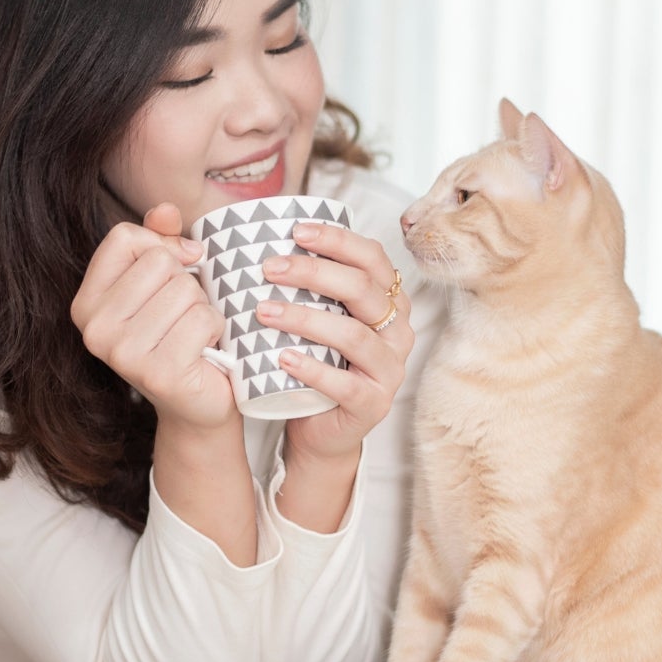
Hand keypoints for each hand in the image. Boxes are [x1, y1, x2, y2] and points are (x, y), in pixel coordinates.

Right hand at [71, 203, 235, 430]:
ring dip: (202, 307)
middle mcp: (94, 329)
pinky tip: (205, 350)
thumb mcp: (166, 283)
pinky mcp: (158, 372)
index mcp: (86, 303)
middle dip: (186, 283)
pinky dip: (216, 329)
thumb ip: (161, 242)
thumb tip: (166, 210)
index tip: (175, 271)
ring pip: (184, 289)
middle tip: (182, 316)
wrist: (199, 404)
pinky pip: (203, 317)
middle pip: (159, 262)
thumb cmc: (180, 336)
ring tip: (193, 334)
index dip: (161, 247)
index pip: (123, 238)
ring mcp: (122, 354)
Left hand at [254, 222, 414, 462]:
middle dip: (313, 273)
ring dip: (304, 319)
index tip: (296, 231)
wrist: (320, 429)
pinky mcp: (374, 404)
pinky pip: (345, 384)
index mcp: (389, 302)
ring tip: (263, 312)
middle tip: (270, 268)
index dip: (337, 241)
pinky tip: (282, 358)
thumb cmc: (318, 363)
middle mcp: (397, 332)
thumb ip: (311, 288)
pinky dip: (312, 369)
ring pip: (352, 335)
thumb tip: (263, 242)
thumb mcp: (320, 320)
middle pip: (362, 290)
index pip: (372, 259)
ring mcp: (389, 370)